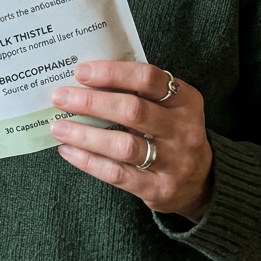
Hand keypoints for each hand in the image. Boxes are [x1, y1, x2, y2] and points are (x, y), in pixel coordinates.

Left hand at [50, 61, 212, 220]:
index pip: (148, 78)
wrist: (201, 183)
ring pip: (123, 146)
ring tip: (58, 127)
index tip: (81, 72)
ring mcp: (174, 162)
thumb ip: (138, 91)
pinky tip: (68, 150)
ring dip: (86, 135)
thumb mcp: (169, 106)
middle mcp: (184, 130)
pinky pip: (118, 174)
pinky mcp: (159, 189)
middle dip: (92, 103)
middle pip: (133, 111)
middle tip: (61, 98)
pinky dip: (89, 161)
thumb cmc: (171, 132)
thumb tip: (84, 79)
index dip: (113, 73)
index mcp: (186, 100)